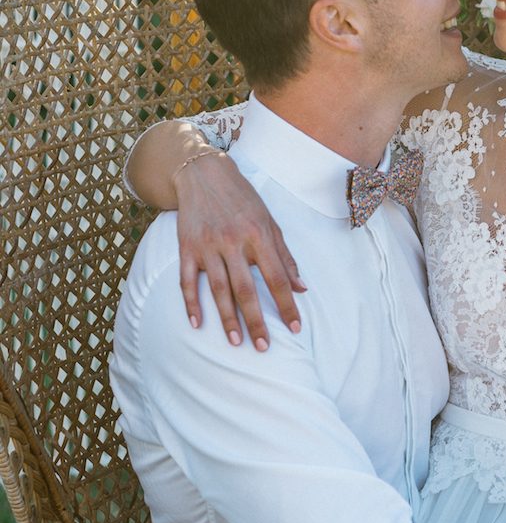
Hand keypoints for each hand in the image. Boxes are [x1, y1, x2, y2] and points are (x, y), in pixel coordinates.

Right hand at [175, 151, 305, 348]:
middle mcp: (233, 242)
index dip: (287, 305)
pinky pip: (188, 281)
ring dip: (227, 318)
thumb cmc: (243, 199)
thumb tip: (301, 288)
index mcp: (259, 235)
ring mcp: (208, 246)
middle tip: (263, 347)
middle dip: (256, 321)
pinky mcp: (186, 247)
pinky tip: (198, 324)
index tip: (294, 329)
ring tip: (236, 342)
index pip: (277, 278)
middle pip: (247, 289)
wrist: (203, 174)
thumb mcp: (270, 221)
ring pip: (218, 289)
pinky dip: (192, 303)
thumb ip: (285, 256)